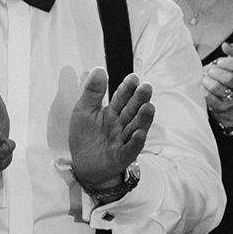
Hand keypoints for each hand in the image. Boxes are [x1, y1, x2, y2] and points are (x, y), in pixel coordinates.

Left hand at [68, 66, 154, 189]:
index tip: (133, 77)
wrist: (84, 164)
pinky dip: (135, 142)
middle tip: (146, 87)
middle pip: (132, 111)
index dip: (127, 89)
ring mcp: (124, 140)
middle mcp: (122, 125)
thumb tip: (99, 69)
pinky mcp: (122, 156)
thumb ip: (92, 92)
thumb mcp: (84, 111)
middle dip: (139, 99)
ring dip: (142, 118)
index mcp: (113, 113)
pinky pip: (130, 149)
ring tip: (148, 107)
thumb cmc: (86, 136)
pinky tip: (139, 133)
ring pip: (135, 128)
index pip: (121, 98)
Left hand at [203, 41, 232, 121]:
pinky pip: (208, 96)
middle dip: (216, 71)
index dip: (229, 62)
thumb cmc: (232, 77)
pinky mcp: (221, 107)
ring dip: (207, 80)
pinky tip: (202, 85)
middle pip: (230, 78)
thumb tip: (226, 45)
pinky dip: (202, 88)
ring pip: (217, 88)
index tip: (219, 61)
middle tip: (210, 69)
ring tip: (204, 77)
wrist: (231, 101)